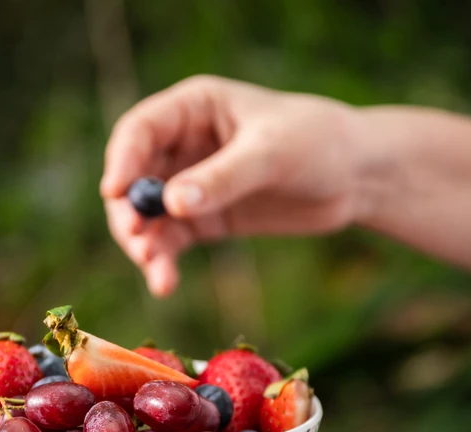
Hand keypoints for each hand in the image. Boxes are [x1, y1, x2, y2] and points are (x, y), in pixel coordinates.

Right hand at [101, 76, 370, 296]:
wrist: (356, 177)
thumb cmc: (318, 143)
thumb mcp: (271, 155)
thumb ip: (223, 178)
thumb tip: (173, 205)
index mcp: (194, 108)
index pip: (140, 131)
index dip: (122, 161)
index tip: (114, 193)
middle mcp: (184, 145)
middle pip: (135, 180)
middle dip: (131, 213)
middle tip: (138, 243)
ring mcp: (192, 185)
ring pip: (150, 217)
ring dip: (146, 245)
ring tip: (156, 274)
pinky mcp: (207, 219)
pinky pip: (172, 242)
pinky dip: (164, 262)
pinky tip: (164, 284)